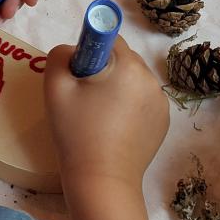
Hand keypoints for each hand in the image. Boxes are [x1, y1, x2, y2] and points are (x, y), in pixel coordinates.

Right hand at [43, 39, 168, 187]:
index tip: (81, 76)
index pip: (111, 39)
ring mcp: (161, 103)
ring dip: (118, 89)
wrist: (101, 181)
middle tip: (85, 99)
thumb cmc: (76, 132)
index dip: (91, 52)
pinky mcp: (163, 123)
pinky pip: (143, 102)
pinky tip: (114, 129)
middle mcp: (151, 79)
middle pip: (124, 60)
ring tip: (99, 117)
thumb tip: (74, 50)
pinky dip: (129, 108)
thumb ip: (61, 55)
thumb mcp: (55, 88)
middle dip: (105, 71)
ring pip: (133, 81)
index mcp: (129, 66)